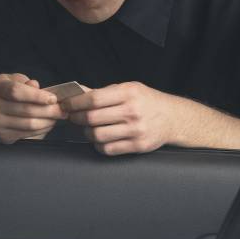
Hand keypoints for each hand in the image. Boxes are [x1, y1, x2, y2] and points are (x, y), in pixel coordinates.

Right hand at [0, 73, 66, 143]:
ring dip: (48, 121)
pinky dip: (42, 129)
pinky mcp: (3, 137)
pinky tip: (48, 124)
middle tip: (62, 109)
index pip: (16, 92)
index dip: (37, 96)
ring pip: (29, 124)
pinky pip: (28, 134)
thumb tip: (37, 87)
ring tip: (57, 116)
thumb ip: (23, 81)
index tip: (52, 98)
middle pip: (27, 110)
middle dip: (50, 111)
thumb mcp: (8, 81)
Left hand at [62, 82, 178, 154]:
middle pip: (92, 118)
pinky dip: (99, 145)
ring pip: (97, 135)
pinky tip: (100, 139)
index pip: (93, 99)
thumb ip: (104, 92)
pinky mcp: (138, 145)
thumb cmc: (147, 101)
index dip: (75, 103)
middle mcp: (132, 111)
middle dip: (77, 118)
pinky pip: (108, 149)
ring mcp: (135, 130)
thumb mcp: (129, 89)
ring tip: (88, 128)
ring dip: (87, 133)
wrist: (173, 118)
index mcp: (128, 93)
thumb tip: (77, 93)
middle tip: (72, 117)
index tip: (66, 105)